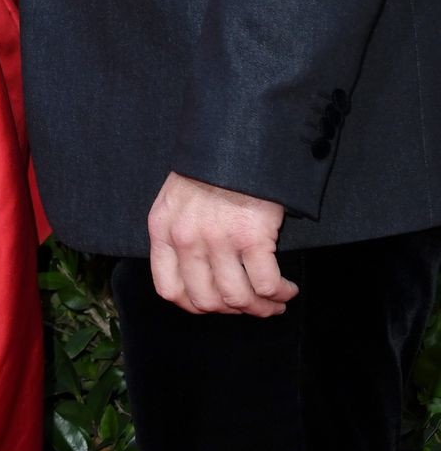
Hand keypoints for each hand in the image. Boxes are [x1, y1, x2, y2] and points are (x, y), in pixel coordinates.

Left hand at [147, 171, 297, 317]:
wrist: (234, 140)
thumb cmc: (208, 168)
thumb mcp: (175, 199)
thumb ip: (178, 234)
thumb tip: (197, 273)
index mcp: (163, 230)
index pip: (169, 289)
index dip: (195, 305)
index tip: (215, 305)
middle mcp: (187, 240)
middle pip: (206, 301)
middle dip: (232, 311)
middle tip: (250, 306)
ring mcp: (218, 240)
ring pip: (237, 298)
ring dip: (260, 308)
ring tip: (274, 303)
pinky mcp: (252, 236)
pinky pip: (266, 284)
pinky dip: (279, 294)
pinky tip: (286, 289)